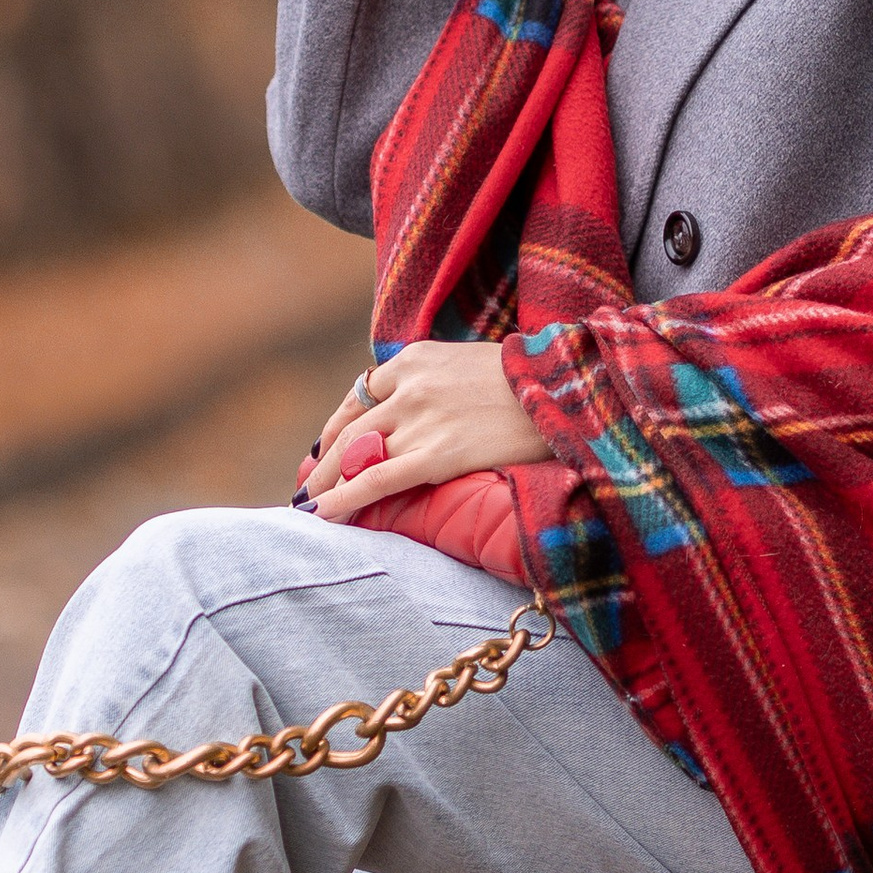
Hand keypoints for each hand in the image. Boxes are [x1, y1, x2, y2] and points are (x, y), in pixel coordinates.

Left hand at [306, 340, 550, 520]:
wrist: (564, 388)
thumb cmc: (527, 382)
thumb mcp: (469, 363)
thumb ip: (435, 383)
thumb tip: (417, 413)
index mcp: (414, 358)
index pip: (359, 396)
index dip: (337, 429)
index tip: (325, 451)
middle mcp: (408, 385)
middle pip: (348, 428)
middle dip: (323, 463)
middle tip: (307, 487)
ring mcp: (420, 419)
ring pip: (355, 455)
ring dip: (326, 484)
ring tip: (310, 508)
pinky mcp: (436, 453)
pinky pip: (375, 478)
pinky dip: (343, 498)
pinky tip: (324, 513)